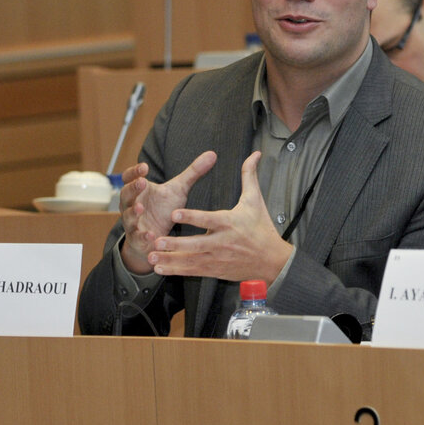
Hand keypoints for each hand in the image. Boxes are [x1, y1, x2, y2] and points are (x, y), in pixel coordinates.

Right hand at [119, 151, 216, 274]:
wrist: (157, 234)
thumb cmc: (164, 208)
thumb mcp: (179, 189)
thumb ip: (193, 172)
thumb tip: (212, 154)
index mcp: (140, 190)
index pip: (130, 177)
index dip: (135, 171)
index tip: (145, 166)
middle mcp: (132, 204)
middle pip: (126, 194)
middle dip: (133, 188)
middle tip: (142, 182)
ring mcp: (133, 222)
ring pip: (128, 216)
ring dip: (133, 212)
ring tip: (140, 208)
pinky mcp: (137, 239)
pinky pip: (137, 237)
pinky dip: (143, 237)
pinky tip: (151, 235)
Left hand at [146, 151, 292, 283]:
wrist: (272, 259)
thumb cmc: (261, 227)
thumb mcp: (255, 200)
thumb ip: (249, 176)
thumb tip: (255, 154)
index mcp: (229, 222)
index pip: (207, 219)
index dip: (191, 217)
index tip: (174, 213)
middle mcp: (222, 242)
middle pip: (196, 243)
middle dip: (175, 243)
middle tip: (157, 239)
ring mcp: (217, 258)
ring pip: (190, 260)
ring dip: (170, 259)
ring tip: (151, 255)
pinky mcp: (215, 269)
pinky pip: (193, 271)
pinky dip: (176, 270)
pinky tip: (160, 268)